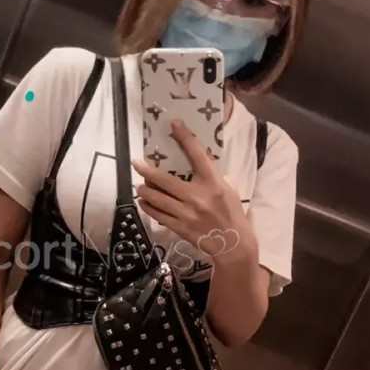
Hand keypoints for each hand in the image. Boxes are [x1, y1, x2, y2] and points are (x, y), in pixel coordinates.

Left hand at [133, 120, 252, 258]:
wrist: (233, 245)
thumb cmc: (233, 214)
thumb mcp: (230, 190)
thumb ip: (216, 176)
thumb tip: (203, 162)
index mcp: (213, 183)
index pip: (198, 155)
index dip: (185, 138)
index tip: (174, 124)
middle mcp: (198, 196)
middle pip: (165, 180)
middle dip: (147, 170)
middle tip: (136, 163)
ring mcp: (186, 213)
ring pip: (157, 198)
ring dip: (144, 190)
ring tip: (139, 185)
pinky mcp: (179, 227)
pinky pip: (158, 215)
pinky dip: (148, 207)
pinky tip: (143, 201)